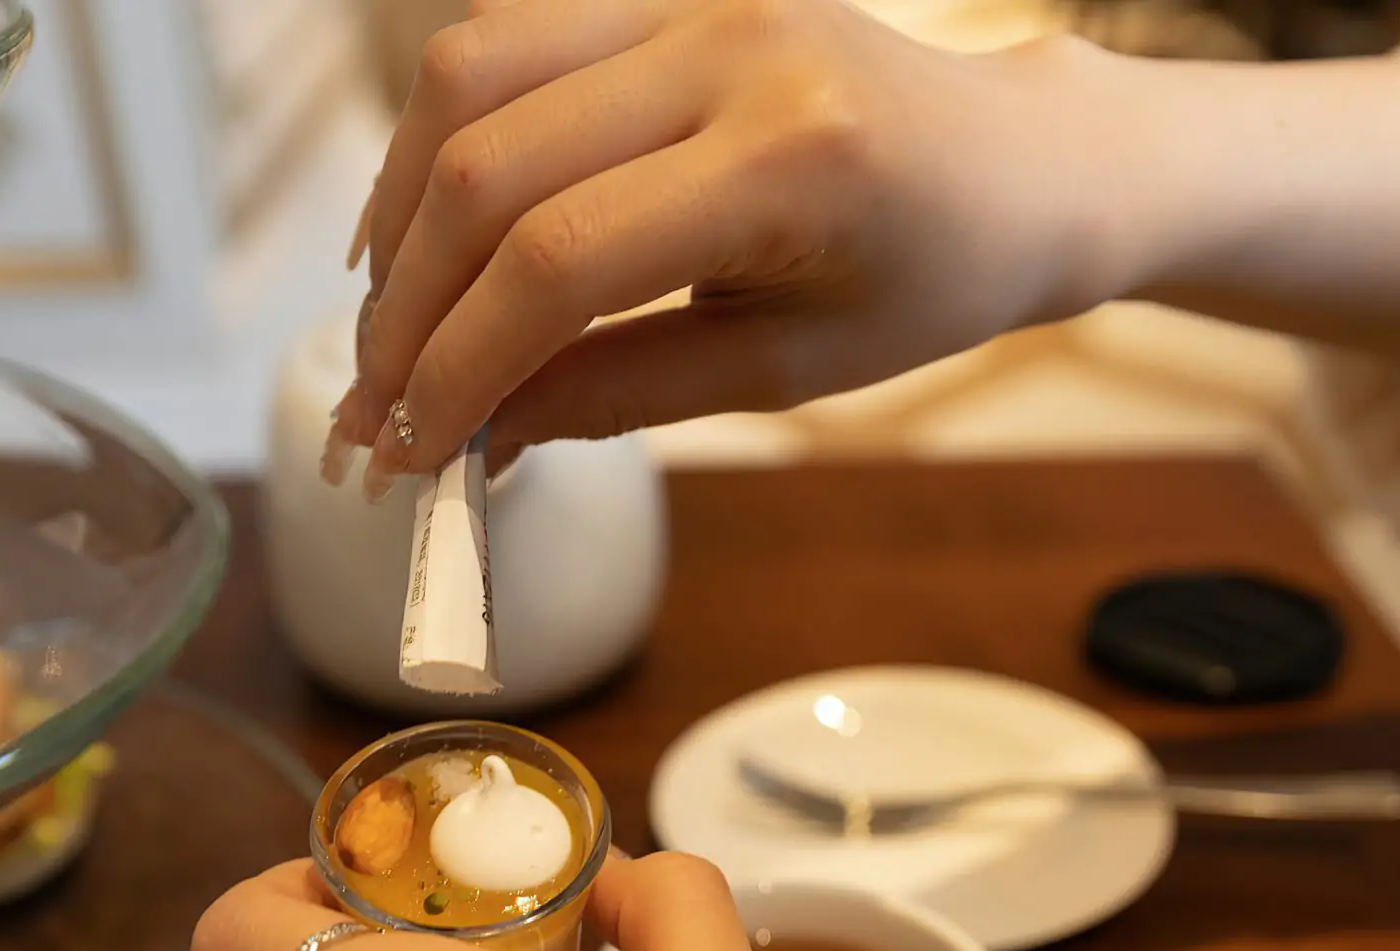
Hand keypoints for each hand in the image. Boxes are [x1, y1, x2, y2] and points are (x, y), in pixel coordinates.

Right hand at [324, 0, 1399, 494]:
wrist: (1025, 161)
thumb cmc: (937, 276)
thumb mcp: (787, 373)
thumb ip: (617, 395)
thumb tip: (472, 438)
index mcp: (793, 158)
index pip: (561, 261)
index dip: (459, 367)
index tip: (408, 457)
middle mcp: (731, 47)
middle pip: (490, 164)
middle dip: (407, 306)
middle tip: (373, 414)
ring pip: (470, 77)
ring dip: (398, 212)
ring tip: (385, 327)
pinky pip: (506, 44)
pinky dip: (437, 146)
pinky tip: (421, 235)